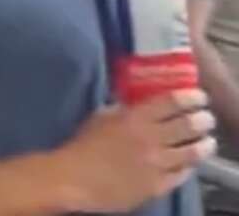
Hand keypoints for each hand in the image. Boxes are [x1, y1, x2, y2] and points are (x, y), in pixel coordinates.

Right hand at [56, 90, 215, 212]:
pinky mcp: (158, 185)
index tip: (199, 96)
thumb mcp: (101, 116)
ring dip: (204, 144)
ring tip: (206, 141)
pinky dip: (188, 166)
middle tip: (205, 118)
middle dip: (203, 119)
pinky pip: (182, 174)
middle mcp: (151, 139)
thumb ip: (123, 108)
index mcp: (135, 118)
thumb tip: (136, 101)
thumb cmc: (83, 144)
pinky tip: (188, 162)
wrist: (75, 178)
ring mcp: (157, 164)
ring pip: (193, 152)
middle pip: (189, 125)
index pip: (173, 102)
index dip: (191, 97)